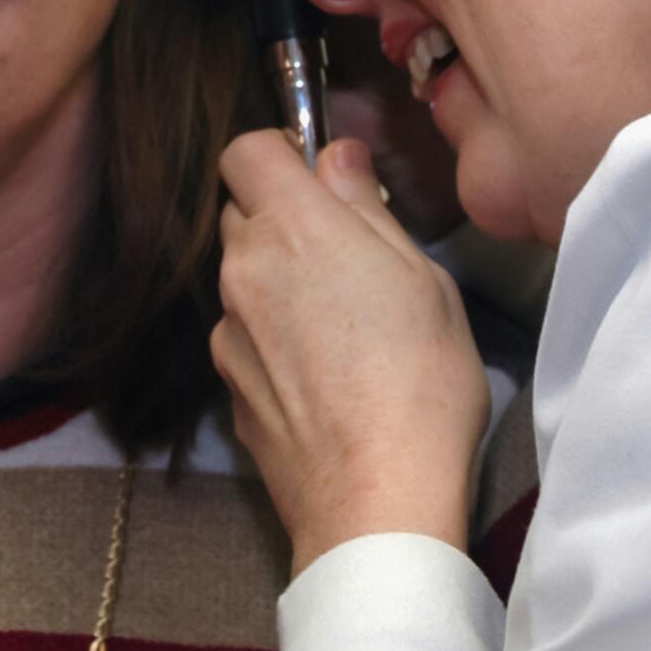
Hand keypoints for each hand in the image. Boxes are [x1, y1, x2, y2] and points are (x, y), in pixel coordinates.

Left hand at [213, 130, 489, 576]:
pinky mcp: (226, 386)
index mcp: (294, 229)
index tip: (321, 177)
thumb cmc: (420, 383)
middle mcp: (244, 272)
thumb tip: (338, 160)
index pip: (245, 150)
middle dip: (283, 218)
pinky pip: (245, 336)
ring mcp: (227, 332)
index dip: (280, 153)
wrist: (376, 500)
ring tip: (343, 325)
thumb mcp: (423, 279)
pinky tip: (325, 375)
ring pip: (243, 278)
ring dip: (278, 282)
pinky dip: (273, 338)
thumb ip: (367, 210)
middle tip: (348, 254)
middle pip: (241, 213)